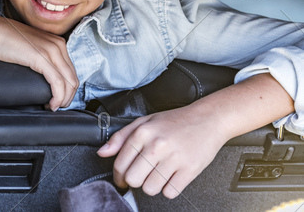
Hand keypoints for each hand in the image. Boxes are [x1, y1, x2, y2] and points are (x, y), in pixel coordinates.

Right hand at [0, 15, 78, 109]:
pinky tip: (51, 104)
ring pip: (68, 83)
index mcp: (57, 43)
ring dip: (63, 99)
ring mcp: (51, 51)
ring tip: (52, 107)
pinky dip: (58, 97)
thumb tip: (41, 76)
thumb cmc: (3, 39)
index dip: (67, 89)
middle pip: (72, 79)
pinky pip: (57, 83)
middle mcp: (58, 45)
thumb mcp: (29, 48)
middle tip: (55, 106)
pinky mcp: (41, 58)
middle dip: (67, 97)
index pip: (71, 72)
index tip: (57, 99)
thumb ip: (39, 58)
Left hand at [96, 105, 228, 197]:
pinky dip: (169, 189)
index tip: (121, 179)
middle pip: (133, 179)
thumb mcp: (144, 122)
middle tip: (141, 176)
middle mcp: (157, 145)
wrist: (208, 119)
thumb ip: (120, 137)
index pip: (120, 164)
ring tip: (158, 174)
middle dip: (135, 181)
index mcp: (143, 132)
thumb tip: (103, 152)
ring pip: (150, 189)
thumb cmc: (175, 121)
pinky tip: (171, 177)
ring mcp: (174, 158)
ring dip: (152, 186)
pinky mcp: (190, 169)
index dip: (118, 176)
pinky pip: (170, 192)